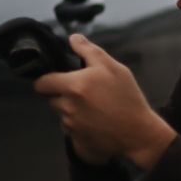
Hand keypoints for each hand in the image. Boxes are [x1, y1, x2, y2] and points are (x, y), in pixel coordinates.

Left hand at [33, 35, 176, 171]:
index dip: (47, 79)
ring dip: (69, 108)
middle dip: (59, 93)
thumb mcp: (113, 68)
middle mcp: (67, 107)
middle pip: (49, 98)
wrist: (139, 134)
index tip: (58, 78)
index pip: (41, 83)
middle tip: (80, 91)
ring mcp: (70, 126)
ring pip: (60, 113)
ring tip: (91, 106)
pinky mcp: (76, 141)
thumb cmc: (127, 98)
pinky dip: (77, 124)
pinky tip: (94, 121)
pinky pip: (69, 129)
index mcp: (73, 86)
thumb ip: (89, 51)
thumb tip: (73, 39)